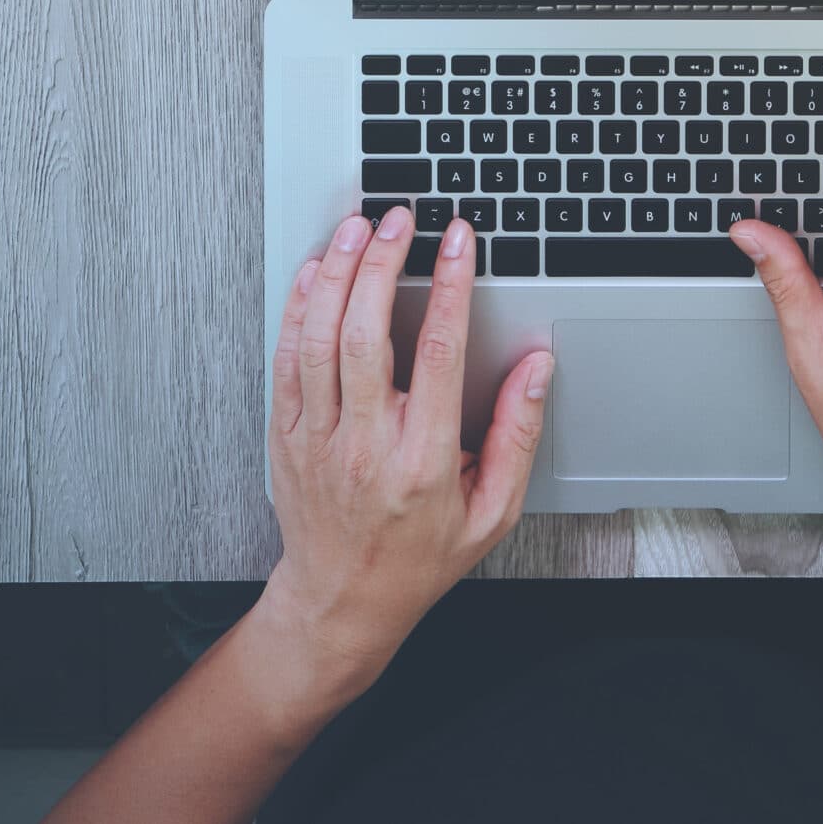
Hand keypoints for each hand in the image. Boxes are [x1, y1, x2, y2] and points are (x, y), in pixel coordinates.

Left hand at [254, 206, 553, 700]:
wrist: (343, 603)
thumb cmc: (420, 559)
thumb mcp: (493, 510)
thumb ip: (519, 434)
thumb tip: (537, 367)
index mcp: (423, 459)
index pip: (437, 352)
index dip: (450, 286)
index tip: (458, 241)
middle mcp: (366, 444)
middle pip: (368, 333)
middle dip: (382, 263)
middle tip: (399, 220)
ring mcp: (318, 440)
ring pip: (320, 339)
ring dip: (336, 274)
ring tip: (356, 229)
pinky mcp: (286, 437)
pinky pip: (287, 361)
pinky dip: (297, 310)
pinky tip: (313, 273)